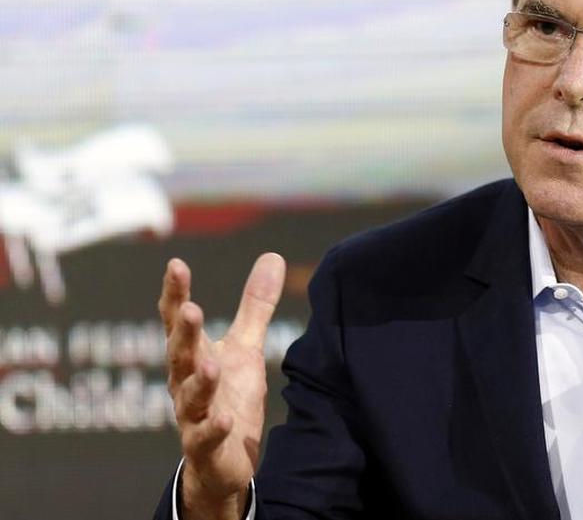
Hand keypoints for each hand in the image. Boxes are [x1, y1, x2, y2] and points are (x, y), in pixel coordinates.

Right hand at [158, 253, 285, 519]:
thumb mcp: (244, 348)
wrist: (223, 459)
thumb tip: (272, 256)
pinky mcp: (205, 446)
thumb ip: (253, 306)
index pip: (178, 321)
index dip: (176, 295)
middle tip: (190, 309)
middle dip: (183, 333)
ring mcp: (192, 415)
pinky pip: (206, 437)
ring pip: (191, 396)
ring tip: (211, 364)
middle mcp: (185, 382)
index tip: (175, 265)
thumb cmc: (228, 395)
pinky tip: (225, 419)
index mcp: (192, 355)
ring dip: (200, 380)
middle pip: (180, 354)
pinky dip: (214, 428)